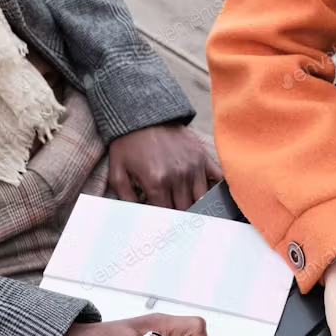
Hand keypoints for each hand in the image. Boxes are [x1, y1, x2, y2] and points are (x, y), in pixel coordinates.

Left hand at [108, 124, 222, 209]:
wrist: (143, 114)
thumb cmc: (129, 143)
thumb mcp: (118, 170)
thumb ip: (125, 197)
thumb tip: (135, 216)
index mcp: (157, 182)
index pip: (166, 214)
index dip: (163, 220)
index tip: (161, 221)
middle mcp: (178, 176)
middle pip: (186, 210)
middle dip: (179, 215)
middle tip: (174, 216)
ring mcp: (193, 166)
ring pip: (202, 199)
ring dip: (196, 205)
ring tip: (190, 208)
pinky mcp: (203, 156)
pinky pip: (217, 178)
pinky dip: (215, 187)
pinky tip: (208, 193)